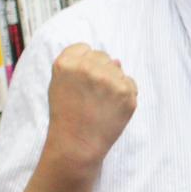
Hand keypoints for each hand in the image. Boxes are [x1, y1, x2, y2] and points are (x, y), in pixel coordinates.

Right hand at [45, 43, 136, 171]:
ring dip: (113, 82)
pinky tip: (111, 107)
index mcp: (66, 63)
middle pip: (103, 57)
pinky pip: (130, 83)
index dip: (84, 63)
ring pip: (118, 69)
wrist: (77, 142)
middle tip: (91, 94)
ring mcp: (109, 79)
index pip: (84, 48)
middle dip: (100, 71)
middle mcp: (88, 67)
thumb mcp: (60, 84)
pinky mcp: (127, 92)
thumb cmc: (67, 114)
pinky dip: (124, 94)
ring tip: (100, 102)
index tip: (81, 79)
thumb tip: (117, 60)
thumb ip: (79, 66)